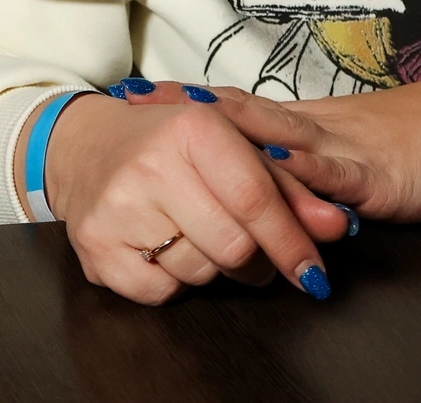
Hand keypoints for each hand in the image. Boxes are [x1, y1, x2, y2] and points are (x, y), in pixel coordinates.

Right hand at [19, 89, 350, 304]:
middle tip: (252, 251)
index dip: (292, 242)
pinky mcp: (96, 249)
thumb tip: (336, 227)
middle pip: (234, 247)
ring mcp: (118, 209)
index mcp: (193, 128)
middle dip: (255, 260)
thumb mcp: (230, 145)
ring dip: (213, 266)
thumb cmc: (168, 144)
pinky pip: (162, 293)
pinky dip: (174, 280)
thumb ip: (288, 185)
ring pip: (201, 273)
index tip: (314, 273)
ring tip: (196, 233)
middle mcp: (151, 165)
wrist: (84, 146)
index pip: (256, 199)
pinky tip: (162, 246)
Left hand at [153, 56, 420, 221]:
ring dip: (225, 132)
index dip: (184, 102)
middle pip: (237, 114)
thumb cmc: (418, 145)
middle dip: (183, 111)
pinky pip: (332, 171)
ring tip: (180, 125)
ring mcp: (341, 147)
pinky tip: (271, 165)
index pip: (233, 108)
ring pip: (275, 136)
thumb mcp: (350, 156)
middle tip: (131, 101)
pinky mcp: (374, 173)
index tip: (132, 93)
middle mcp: (313, 128)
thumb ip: (307, 171)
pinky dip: (300, 169)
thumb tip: (263, 184)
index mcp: (305, 124)